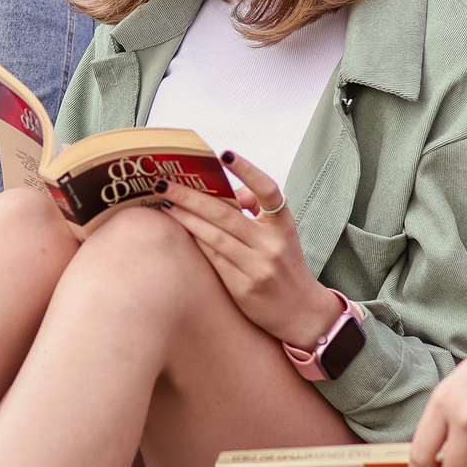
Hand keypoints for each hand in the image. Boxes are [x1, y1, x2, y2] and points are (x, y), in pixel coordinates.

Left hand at [158, 151, 342, 350]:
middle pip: (225, 213)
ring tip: (165, 202)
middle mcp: (272, 244)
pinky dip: (195, 240)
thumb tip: (229, 190)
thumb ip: (256, 210)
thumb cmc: (285, 265)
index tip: (224, 154)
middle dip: (191, 195)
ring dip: (185, 217)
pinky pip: (212, 257)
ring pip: (214, 235)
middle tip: (164, 181)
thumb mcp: (280, 234)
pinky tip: (178, 228)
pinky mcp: (243, 287)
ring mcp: (257, 266)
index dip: (248, 170)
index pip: (268, 191)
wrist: (301, 312)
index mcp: (283, 224)